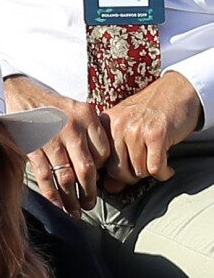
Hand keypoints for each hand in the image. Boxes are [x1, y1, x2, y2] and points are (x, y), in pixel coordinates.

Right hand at [4, 76, 110, 217]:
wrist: (17, 92)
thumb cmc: (48, 104)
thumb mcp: (74, 108)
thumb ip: (87, 131)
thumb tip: (96, 165)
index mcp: (86, 115)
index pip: (103, 153)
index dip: (100, 172)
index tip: (96, 182)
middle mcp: (71, 127)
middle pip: (87, 169)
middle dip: (89, 193)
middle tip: (89, 205)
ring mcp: (51, 138)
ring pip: (66, 177)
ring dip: (71, 199)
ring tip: (74, 211)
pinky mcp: (32, 147)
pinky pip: (45, 177)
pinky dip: (52, 194)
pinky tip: (57, 204)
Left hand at [99, 71, 202, 192]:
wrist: (178, 89)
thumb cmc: (150, 110)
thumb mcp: (126, 129)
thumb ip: (115, 156)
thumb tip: (110, 188)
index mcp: (105, 124)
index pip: (99, 163)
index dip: (111, 174)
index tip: (121, 174)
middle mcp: (117, 127)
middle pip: (117, 171)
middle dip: (131, 177)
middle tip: (141, 170)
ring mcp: (136, 130)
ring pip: (137, 171)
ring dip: (149, 173)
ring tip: (155, 162)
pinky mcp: (156, 135)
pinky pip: (155, 168)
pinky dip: (163, 173)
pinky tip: (166, 168)